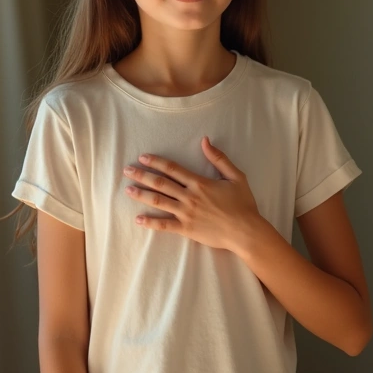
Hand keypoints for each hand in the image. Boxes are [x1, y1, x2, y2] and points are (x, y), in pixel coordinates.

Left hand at [123, 137, 264, 252]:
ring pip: (159, 202)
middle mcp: (190, 197)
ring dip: (142, 195)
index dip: (156, 162)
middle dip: (142, 176)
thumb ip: (219, 158)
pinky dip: (151, 222)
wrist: (245, 231)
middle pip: (161, 183)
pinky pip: (165, 225)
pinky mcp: (186, 229)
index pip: (173, 169)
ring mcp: (186, 214)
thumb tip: (205, 141)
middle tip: (127, 171)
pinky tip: (138, 219)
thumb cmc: (243, 204)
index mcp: (200, 183)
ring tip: (128, 190)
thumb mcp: (236, 176)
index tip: (143, 157)